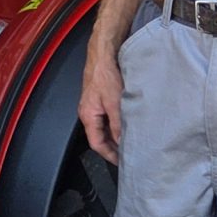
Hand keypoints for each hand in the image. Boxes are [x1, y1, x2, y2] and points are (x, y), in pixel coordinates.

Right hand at [79, 43, 124, 163]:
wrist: (103, 55)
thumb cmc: (104, 74)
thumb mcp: (114, 103)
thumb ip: (117, 124)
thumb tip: (121, 141)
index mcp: (87, 116)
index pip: (96, 144)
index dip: (109, 155)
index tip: (120, 161)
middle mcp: (88, 113)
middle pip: (99, 137)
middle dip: (113, 147)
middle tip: (127, 153)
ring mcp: (93, 106)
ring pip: (103, 128)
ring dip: (115, 135)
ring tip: (129, 140)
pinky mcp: (99, 99)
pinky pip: (106, 118)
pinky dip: (116, 124)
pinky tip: (126, 123)